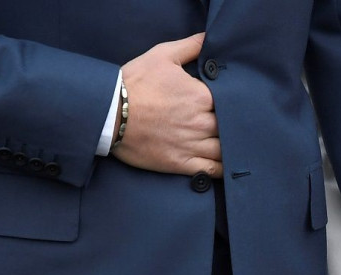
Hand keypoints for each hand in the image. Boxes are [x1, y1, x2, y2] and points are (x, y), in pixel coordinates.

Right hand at [111, 33, 222, 176]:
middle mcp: (201, 123)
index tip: (227, 103)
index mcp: (202, 97)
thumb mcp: (162, 56)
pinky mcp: (181, 164)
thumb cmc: (134, 83)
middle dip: (231, 125)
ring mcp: (192, 145)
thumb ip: (190, 46)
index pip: (229, 102)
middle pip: (229, 127)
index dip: (230, 103)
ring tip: (233, 144)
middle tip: (232, 124)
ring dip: (231, 147)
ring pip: (225, 150)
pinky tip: (227, 165)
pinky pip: (212, 170)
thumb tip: (209, 39)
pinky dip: (223, 169)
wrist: (107, 114)